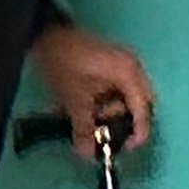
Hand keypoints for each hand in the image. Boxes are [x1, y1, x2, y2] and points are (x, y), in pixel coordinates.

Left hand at [31, 24, 156, 158]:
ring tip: (91, 116)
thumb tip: (88, 156)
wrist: (45, 32)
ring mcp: (124, 62)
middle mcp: (133, 67)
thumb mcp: (74, 99)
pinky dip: (108, 100)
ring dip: (113, 110)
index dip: (137, 134)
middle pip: (141, 104)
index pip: (143, 111)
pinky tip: (90, 105)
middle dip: (125, 121)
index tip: (123, 149)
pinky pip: (119, 87)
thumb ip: (84, 128)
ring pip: (129, 96)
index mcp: (129, 75)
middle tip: (107, 131)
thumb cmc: (64, 64)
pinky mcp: (112, 61)